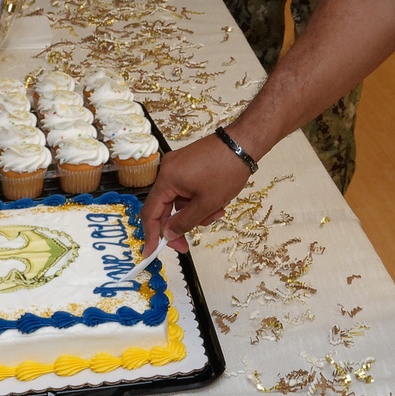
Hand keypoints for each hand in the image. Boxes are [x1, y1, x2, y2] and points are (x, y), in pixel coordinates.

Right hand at [141, 134, 252, 252]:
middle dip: (181, 224)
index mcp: (167, 178)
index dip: (151, 234)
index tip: (152, 253)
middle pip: (166, 206)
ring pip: (180, 200)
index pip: (150, 211)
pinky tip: (218, 200)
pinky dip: (199, 199)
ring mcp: (179, 165)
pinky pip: (187, 189)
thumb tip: (167, 234)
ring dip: (196, 211)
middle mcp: (168, 170)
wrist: (244, 142)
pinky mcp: (190, 164)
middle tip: (187, 244)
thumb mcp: (206, 204)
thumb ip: (184, 222)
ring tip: (218, 210)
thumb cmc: (226, 172)